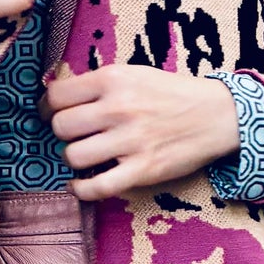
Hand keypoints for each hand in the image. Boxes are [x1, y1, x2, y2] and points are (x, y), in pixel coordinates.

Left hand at [42, 64, 241, 200]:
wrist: (216, 114)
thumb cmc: (171, 94)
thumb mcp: (134, 74)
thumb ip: (99, 84)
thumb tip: (58, 97)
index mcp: (114, 79)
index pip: (57, 96)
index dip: (47, 108)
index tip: (50, 115)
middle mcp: (119, 108)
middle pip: (61, 127)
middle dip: (60, 134)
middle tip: (71, 137)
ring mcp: (131, 141)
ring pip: (73, 156)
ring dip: (72, 159)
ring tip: (84, 156)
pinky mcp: (143, 169)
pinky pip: (97, 187)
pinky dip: (81, 189)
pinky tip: (80, 184)